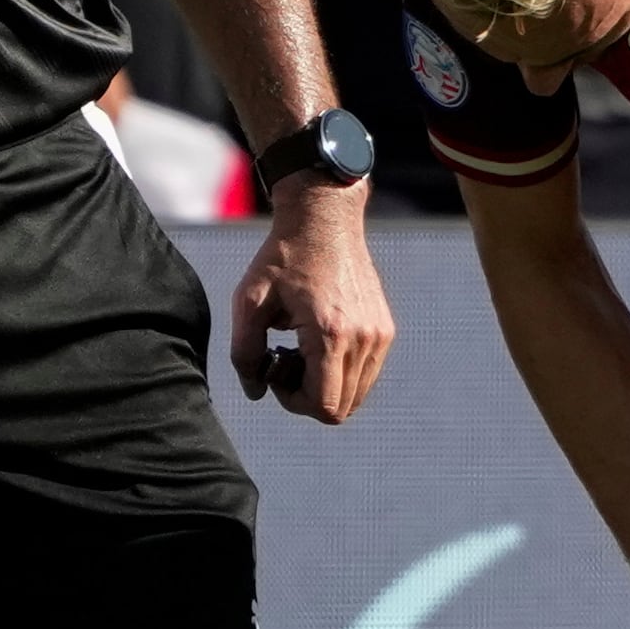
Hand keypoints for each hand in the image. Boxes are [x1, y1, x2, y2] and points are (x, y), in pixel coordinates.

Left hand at [227, 181, 390, 422]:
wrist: (324, 219)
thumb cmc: (283, 257)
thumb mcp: (248, 302)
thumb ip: (244, 354)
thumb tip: (256, 391)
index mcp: (330, 334)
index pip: (324, 407)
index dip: (293, 402)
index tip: (275, 368)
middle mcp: (364, 339)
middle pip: (342, 408)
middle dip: (308, 396)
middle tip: (285, 359)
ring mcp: (380, 335)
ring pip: (356, 395)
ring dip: (325, 385)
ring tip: (301, 349)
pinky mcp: (385, 329)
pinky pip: (365, 374)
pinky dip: (341, 371)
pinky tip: (318, 340)